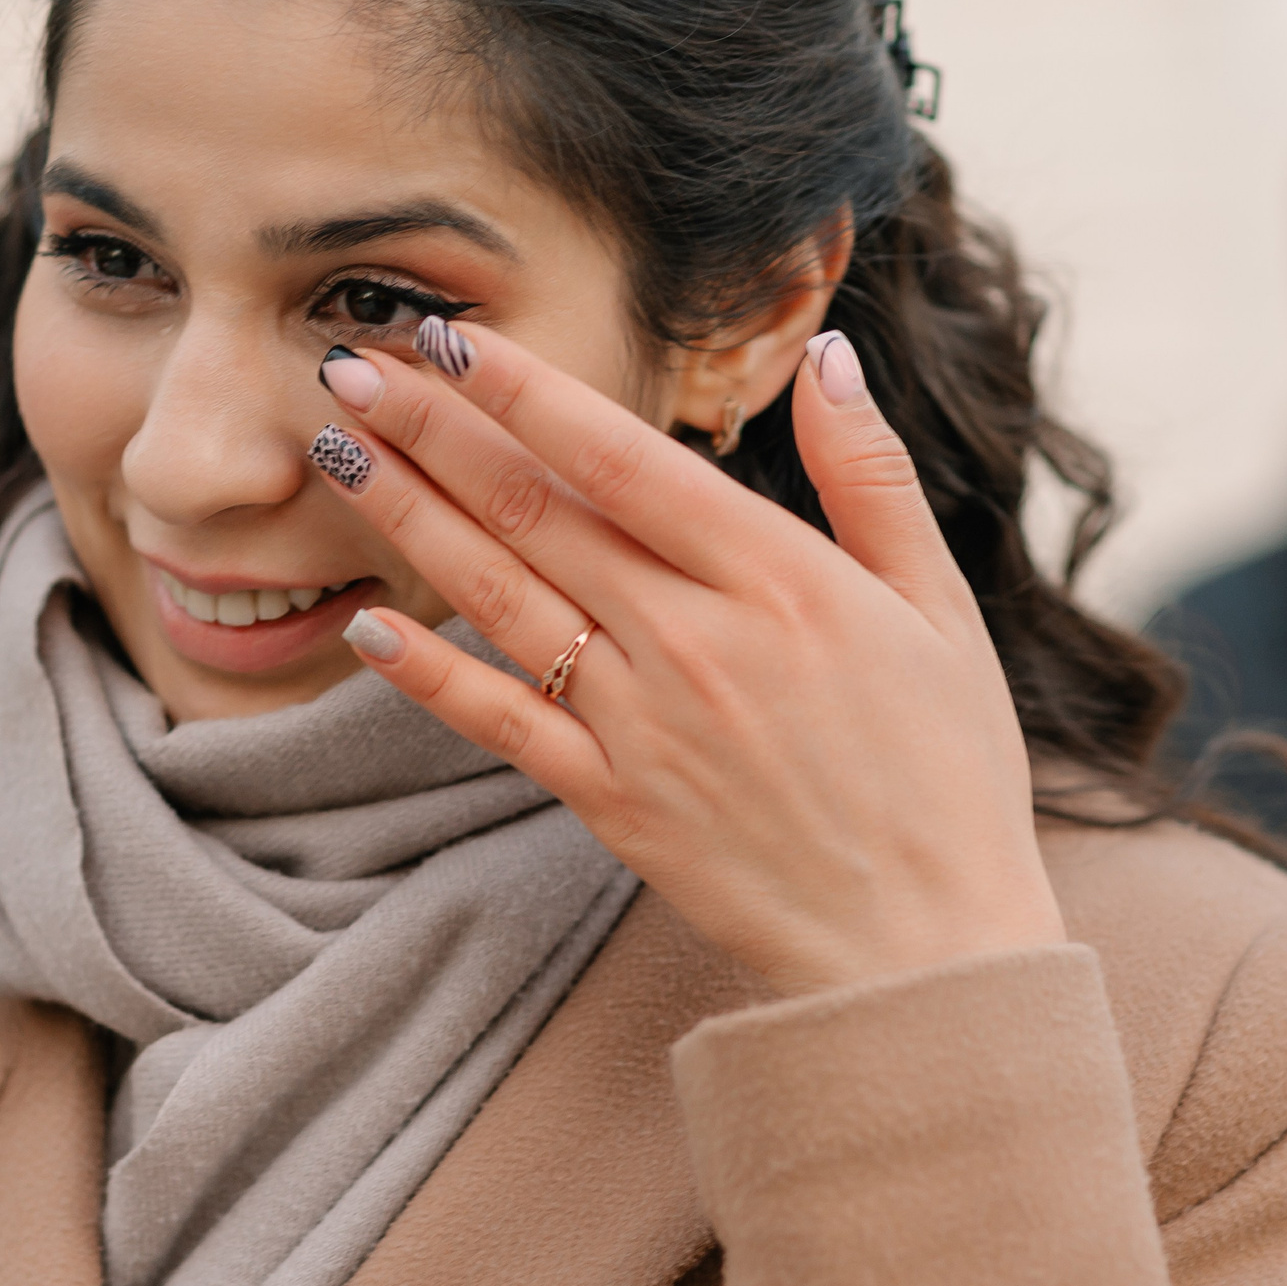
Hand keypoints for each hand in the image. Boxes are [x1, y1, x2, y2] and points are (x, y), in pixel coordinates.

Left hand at [310, 324, 1063, 996]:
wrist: (926, 950)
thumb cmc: (948, 775)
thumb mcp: (939, 609)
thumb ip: (872, 477)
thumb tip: (831, 356)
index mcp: (777, 579)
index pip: (620, 457)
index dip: (525, 391)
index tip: (453, 336)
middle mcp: (694, 640)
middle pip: (536, 512)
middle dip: (435, 429)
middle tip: (351, 367)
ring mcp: (642, 725)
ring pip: (500, 598)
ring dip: (410, 519)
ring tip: (338, 452)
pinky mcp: (611, 803)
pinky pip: (501, 725)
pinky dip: (431, 677)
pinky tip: (368, 626)